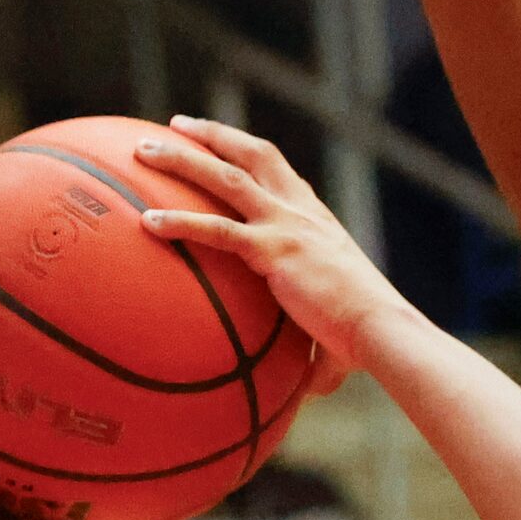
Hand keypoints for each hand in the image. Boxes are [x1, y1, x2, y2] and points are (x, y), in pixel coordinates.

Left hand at [137, 116, 395, 375]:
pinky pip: (216, 230)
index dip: (245, 150)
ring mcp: (286, 225)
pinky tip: (148, 222)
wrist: (379, 328)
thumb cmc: (364, 337)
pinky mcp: (273, 250)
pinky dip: (181, 222)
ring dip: (181, 159)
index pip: (277, 169)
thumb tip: (310, 393)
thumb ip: (318, 354)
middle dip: (212, 135)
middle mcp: (300, 211)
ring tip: (141, 151)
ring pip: (225, 177)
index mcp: (315, 219)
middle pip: (251, 155)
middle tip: (174, 126)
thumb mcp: (338, 331)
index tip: (218, 139)